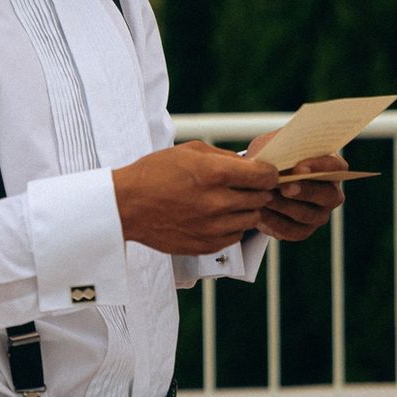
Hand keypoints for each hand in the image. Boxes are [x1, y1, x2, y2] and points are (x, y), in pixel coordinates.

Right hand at [112, 141, 278, 254]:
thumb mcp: (191, 151)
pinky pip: (235, 235)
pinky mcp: (208, 245)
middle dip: (257, 189)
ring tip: (228, 200)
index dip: (268, 172)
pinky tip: (216, 215)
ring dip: (246, 208)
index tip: (264, 172)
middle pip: (261, 198)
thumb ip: (225, 157)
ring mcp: (214, 227)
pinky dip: (232, 225)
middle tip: (245, 184)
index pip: (264, 176)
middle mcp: (218, 203)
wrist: (128, 205)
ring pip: (252, 219)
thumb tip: (250, 165)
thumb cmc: (156, 172)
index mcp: (215, 174)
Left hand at [256, 154, 347, 241]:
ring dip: (285, 206)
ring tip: (266, 197)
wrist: (261, 180)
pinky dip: (274, 222)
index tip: (299, 168)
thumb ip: (278, 147)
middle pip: (327, 195)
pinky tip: (259, 212)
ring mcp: (319, 214)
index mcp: (331, 166)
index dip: (320, 167)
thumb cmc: (272, 156)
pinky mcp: (302, 230)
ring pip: (307, 214)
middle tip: (284, 187)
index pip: (336, 166)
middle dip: (304, 190)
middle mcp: (331, 193)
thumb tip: (275, 155)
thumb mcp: (273, 145)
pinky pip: (292, 230)